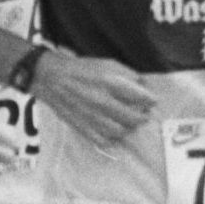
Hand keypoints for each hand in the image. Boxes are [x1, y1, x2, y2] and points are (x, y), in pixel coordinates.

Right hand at [33, 50, 154, 143]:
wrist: (52, 79)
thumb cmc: (82, 70)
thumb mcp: (109, 64)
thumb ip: (129, 75)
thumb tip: (145, 86)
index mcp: (111, 83)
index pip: (143, 98)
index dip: (151, 100)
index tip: (152, 101)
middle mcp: (103, 102)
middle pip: (135, 118)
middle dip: (143, 116)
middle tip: (143, 113)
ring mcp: (93, 117)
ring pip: (122, 131)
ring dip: (129, 127)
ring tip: (128, 121)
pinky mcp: (83, 128)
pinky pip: (105, 140)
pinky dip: (113, 137)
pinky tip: (113, 128)